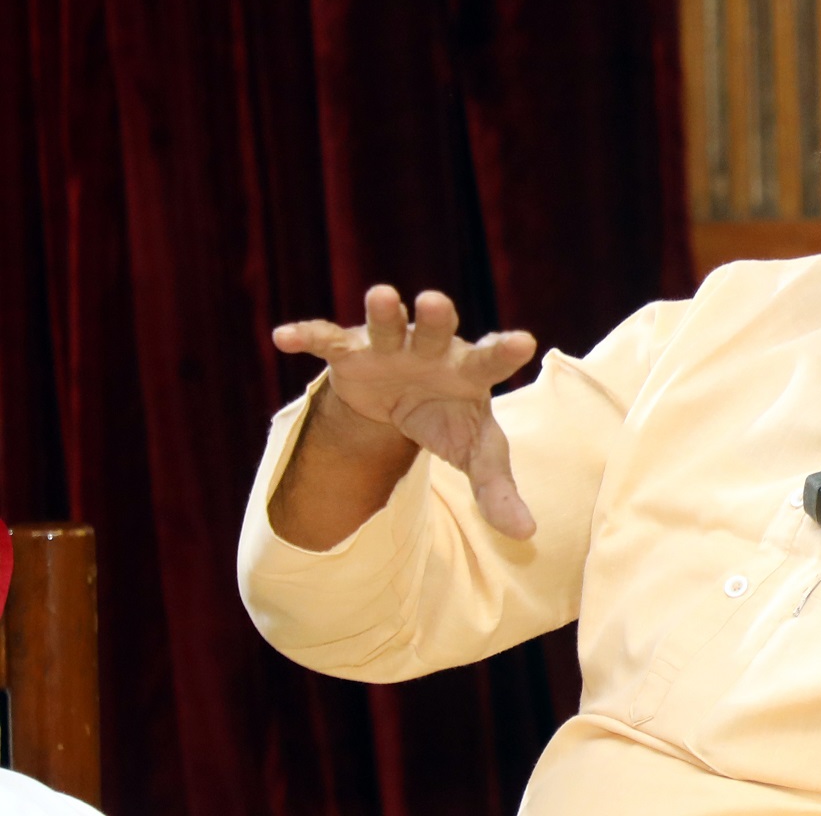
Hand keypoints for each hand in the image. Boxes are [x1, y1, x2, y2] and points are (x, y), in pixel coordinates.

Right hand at [272, 285, 538, 537]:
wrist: (401, 401)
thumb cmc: (449, 418)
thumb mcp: (475, 454)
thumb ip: (497, 489)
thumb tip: (526, 535)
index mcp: (470, 371)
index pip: (492, 360)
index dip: (505, 351)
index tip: (524, 342)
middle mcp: (432, 350)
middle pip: (436, 331)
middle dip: (436, 317)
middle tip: (435, 302)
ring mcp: (390, 347)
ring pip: (387, 325)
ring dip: (383, 313)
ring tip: (381, 295)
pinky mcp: (350, 352)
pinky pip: (327, 340)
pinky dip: (307, 336)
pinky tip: (284, 336)